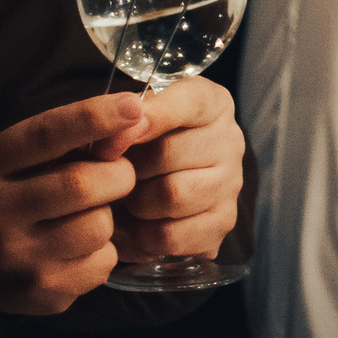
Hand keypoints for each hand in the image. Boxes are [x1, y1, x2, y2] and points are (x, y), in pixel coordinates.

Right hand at [0, 95, 148, 316]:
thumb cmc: (13, 197)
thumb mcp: (19, 161)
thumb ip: (66, 138)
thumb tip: (130, 117)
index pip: (44, 135)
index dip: (93, 117)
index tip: (134, 106)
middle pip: (83, 184)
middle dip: (117, 174)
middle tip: (118, 175)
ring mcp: (15, 259)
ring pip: (99, 226)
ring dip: (108, 216)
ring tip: (87, 216)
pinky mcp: (41, 293)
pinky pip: (103, 262)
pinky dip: (104, 251)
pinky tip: (79, 249)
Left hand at [104, 76, 245, 262]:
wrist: (160, 182)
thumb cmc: (143, 144)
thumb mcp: (133, 118)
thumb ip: (119, 121)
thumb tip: (107, 145)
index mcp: (212, 104)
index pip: (189, 102)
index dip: (149, 118)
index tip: (113, 137)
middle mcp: (230, 140)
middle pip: (168, 153)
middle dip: (130, 168)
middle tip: (117, 174)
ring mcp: (231, 184)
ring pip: (171, 196)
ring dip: (137, 202)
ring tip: (130, 199)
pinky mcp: (223, 223)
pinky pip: (171, 235)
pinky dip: (143, 235)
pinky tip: (139, 225)